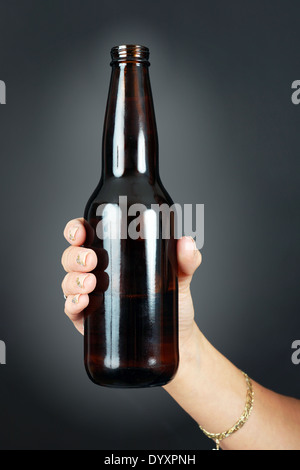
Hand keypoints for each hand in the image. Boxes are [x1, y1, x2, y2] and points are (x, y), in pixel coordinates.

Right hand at [61, 218, 201, 377]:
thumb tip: (186, 242)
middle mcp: (97, 271)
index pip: (86, 234)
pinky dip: (72, 303)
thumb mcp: (181, 275)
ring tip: (92, 283)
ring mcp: (90, 295)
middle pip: (72, 256)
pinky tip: (84, 301)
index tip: (81, 231)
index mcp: (113, 253)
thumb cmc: (173, 300)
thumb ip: (187, 258)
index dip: (76, 229)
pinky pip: (71, 308)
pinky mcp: (88, 319)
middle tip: (93, 260)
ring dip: (74, 280)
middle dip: (76, 255)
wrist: (177, 337)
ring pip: (69, 281)